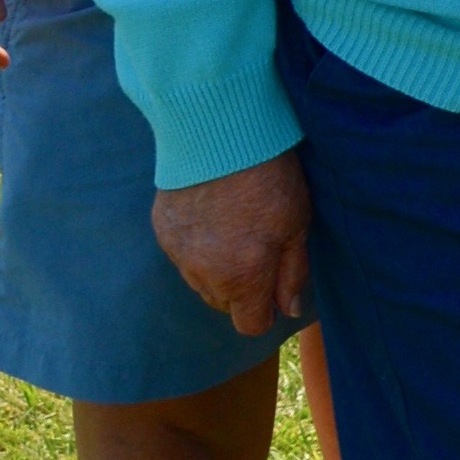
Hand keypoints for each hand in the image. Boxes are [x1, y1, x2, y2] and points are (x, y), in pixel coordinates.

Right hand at [152, 153, 312, 338]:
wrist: (218, 135)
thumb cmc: (268, 179)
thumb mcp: (297, 225)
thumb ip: (292, 274)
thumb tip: (289, 310)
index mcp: (242, 278)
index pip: (250, 324)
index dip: (266, 312)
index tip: (274, 292)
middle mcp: (204, 275)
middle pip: (224, 304)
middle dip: (243, 289)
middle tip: (258, 250)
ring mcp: (178, 254)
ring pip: (201, 282)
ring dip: (217, 270)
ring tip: (235, 230)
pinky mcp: (162, 232)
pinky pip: (182, 256)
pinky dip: (197, 246)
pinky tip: (212, 217)